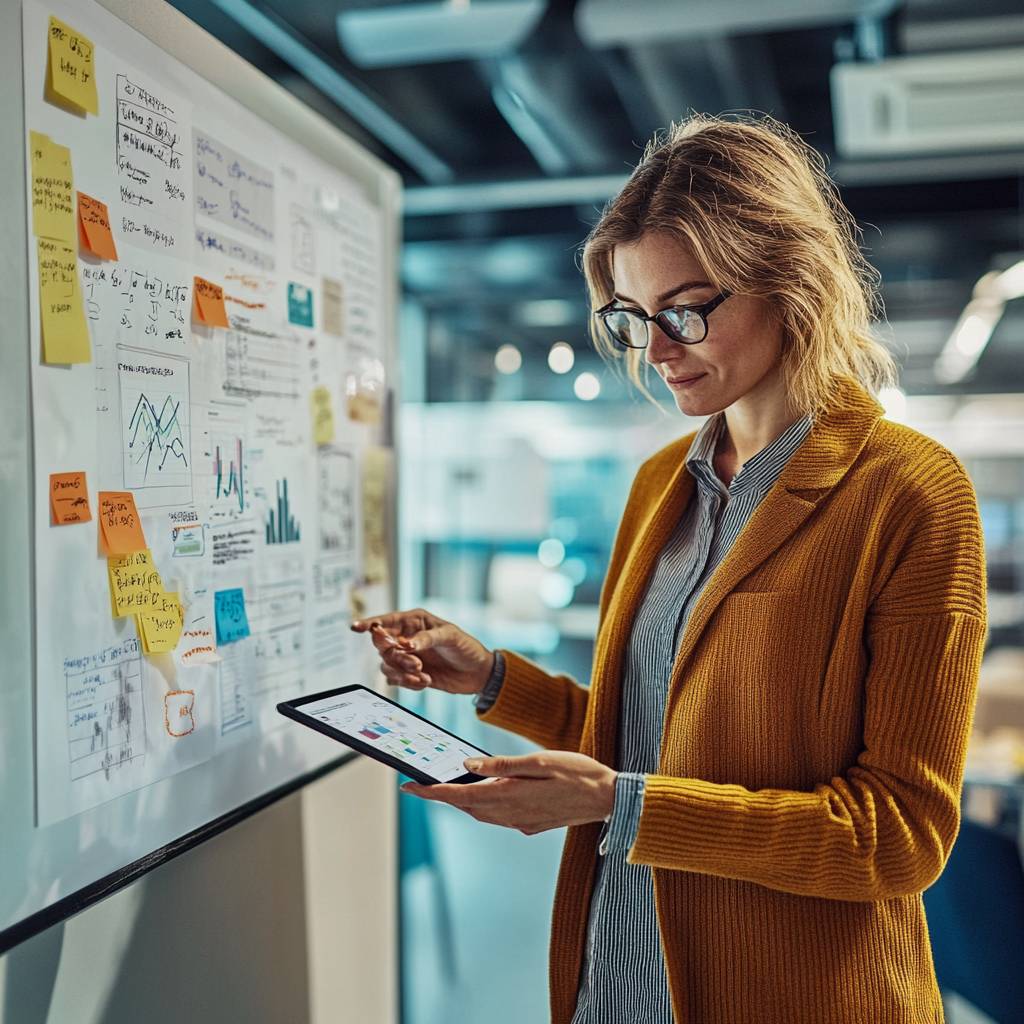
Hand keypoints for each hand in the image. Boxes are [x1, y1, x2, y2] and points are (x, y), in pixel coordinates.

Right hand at [351, 607, 493, 695]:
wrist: (477, 673)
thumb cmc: (465, 647)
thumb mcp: (450, 637)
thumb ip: (427, 638)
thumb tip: (406, 644)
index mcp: (414, 621)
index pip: (386, 621)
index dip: (369, 624)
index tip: (356, 627)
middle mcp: (406, 637)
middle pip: (382, 646)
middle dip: (395, 656)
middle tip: (416, 662)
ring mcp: (406, 657)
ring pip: (387, 665)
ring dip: (402, 672)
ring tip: (423, 675)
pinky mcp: (409, 674)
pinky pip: (395, 680)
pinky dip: (407, 683)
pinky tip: (425, 682)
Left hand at [400, 751, 617, 835]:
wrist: (610, 799)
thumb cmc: (578, 773)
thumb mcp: (540, 761)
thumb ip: (502, 765)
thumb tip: (468, 766)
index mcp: (511, 797)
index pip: (460, 796)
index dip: (432, 793)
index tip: (409, 787)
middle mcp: (513, 815)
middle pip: (468, 807)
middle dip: (443, 796)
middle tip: (421, 782)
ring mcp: (523, 823)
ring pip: (482, 813)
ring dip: (463, 801)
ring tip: (448, 784)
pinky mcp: (532, 824)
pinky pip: (499, 816)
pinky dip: (485, 804)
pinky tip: (486, 790)